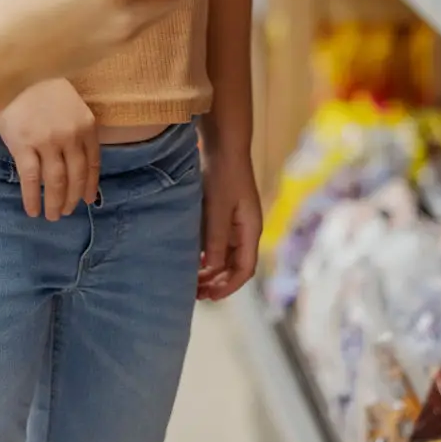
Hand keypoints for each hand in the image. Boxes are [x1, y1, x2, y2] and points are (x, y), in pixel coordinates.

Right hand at [0, 79, 96, 220]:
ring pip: (56, 182)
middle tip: (67, 212)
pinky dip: (33, 198)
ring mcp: (47, 141)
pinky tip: (32, 210)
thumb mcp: (69, 103)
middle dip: (72, 198)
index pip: (93, 163)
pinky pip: (31, 179)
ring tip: (52, 216)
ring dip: (55, 203)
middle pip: (76, 176)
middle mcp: (71, 135)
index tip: (88, 200)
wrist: (13, 70)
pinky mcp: (23, 145)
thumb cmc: (40, 84)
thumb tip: (77, 159)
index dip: (90, 185)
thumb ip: (77, 128)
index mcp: (86, 125)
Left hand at [197, 146, 260, 301]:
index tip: (209, 296)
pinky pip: (217, 241)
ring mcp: (235, 221)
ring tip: (191, 280)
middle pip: (235, 265)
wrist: (224, 145)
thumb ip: (216, 239)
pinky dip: (206, 253)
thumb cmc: (224, 174)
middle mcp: (245, 229)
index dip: (229, 286)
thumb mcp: (218, 208)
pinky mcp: (223, 213)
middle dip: (218, 282)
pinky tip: (190, 258)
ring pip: (225, 255)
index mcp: (250, 230)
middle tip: (195, 294)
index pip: (245, 269)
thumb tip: (212, 269)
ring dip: (210, 269)